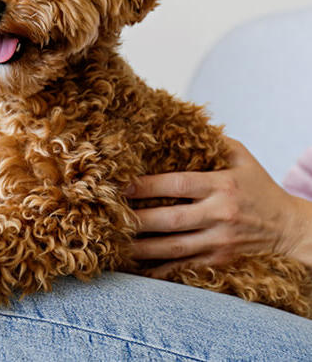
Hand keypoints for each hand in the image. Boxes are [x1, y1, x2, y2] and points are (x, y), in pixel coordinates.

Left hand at [125, 137, 311, 276]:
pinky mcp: (219, 261)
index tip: (122, 184)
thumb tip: (182, 126)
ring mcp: (219, 242)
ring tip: (116, 244)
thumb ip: (213, 142)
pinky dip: (160, 271)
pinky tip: (139, 269)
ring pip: (173, 248)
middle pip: (170, 219)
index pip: (178, 185)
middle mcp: (219, 214)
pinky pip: (185, 268)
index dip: (147, 186)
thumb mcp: (242, 157)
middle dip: (137, 219)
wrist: (288, 227)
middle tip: (110, 217)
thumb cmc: (259, 186)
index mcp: (222, 185)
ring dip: (142, 248)